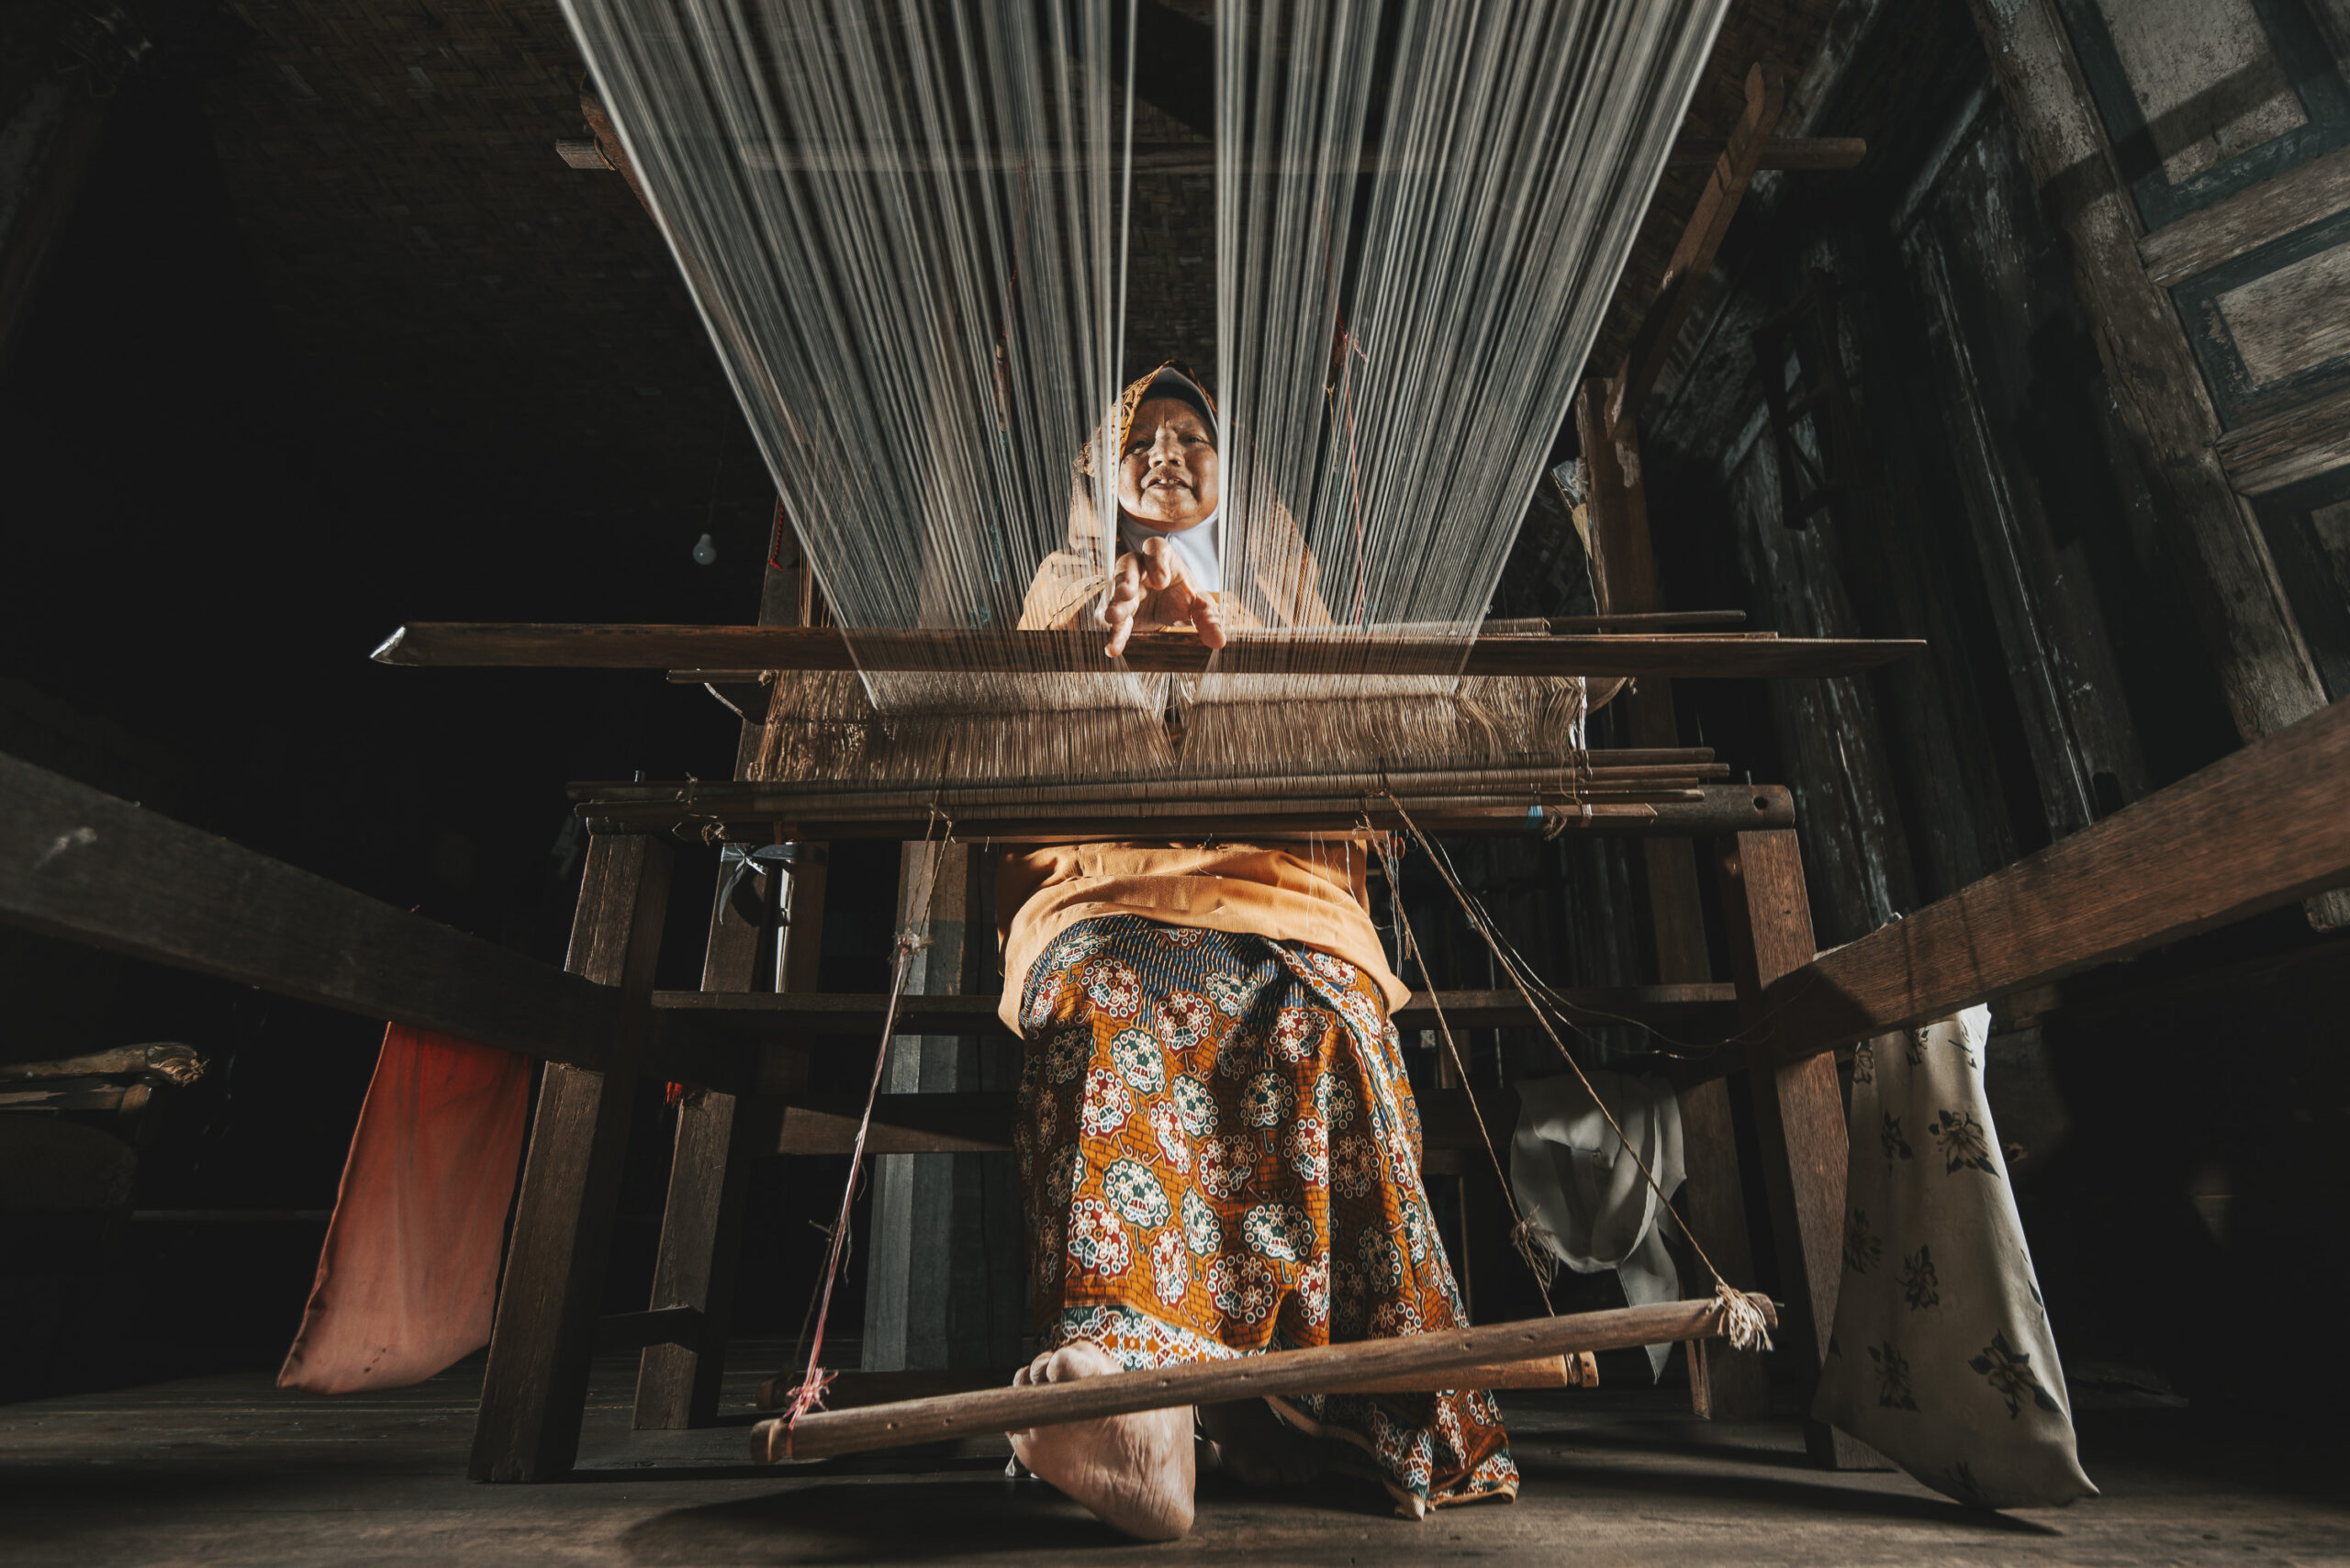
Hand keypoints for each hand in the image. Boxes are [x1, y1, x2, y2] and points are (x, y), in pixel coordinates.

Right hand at [1103, 534, 1226, 657]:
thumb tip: (1219, 642)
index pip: (1155, 548)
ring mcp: (1125, 588)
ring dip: (1115, 604)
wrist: (1167, 608)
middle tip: (1126, 593)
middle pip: (1128, 566)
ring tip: (1113, 618)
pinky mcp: (1119, 609)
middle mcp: (1139, 569)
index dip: (1155, 560)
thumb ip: (1208, 620)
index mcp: (1162, 559)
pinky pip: (1114, 619)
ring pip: (1116, 592)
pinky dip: (1113, 634)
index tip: (1161, 580)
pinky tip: (1113, 647)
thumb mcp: (1200, 606)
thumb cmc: (1184, 597)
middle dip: (1125, 580)